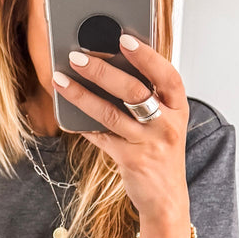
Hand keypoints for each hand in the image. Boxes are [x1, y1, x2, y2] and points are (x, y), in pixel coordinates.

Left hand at [53, 35, 189, 221]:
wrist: (167, 198)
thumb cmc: (161, 152)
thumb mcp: (164, 122)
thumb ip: (148, 97)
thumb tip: (110, 67)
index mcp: (177, 108)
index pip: (167, 75)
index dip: (147, 56)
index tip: (124, 39)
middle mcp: (167, 124)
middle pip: (133, 91)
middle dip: (102, 70)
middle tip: (77, 57)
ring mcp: (149, 144)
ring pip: (110, 113)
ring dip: (81, 94)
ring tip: (60, 79)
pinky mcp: (131, 160)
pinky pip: (100, 137)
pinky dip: (82, 124)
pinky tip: (66, 112)